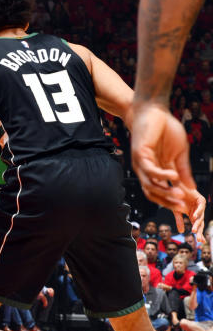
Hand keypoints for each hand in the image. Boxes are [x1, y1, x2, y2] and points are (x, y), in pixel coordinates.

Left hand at [128, 103, 205, 236]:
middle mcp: (146, 171)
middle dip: (169, 204)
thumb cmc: (166, 130)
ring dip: (165, 192)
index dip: (173, 207)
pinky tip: (174, 175)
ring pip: (150, 185)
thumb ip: (183, 172)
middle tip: (185, 211)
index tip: (186, 219)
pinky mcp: (139, 154)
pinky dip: (161, 175)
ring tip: (181, 196)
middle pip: (154, 194)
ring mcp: (141, 163)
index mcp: (157, 173)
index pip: (164, 194)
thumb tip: (191, 191)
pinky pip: (149, 169)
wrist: (153, 111)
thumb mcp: (180, 154)